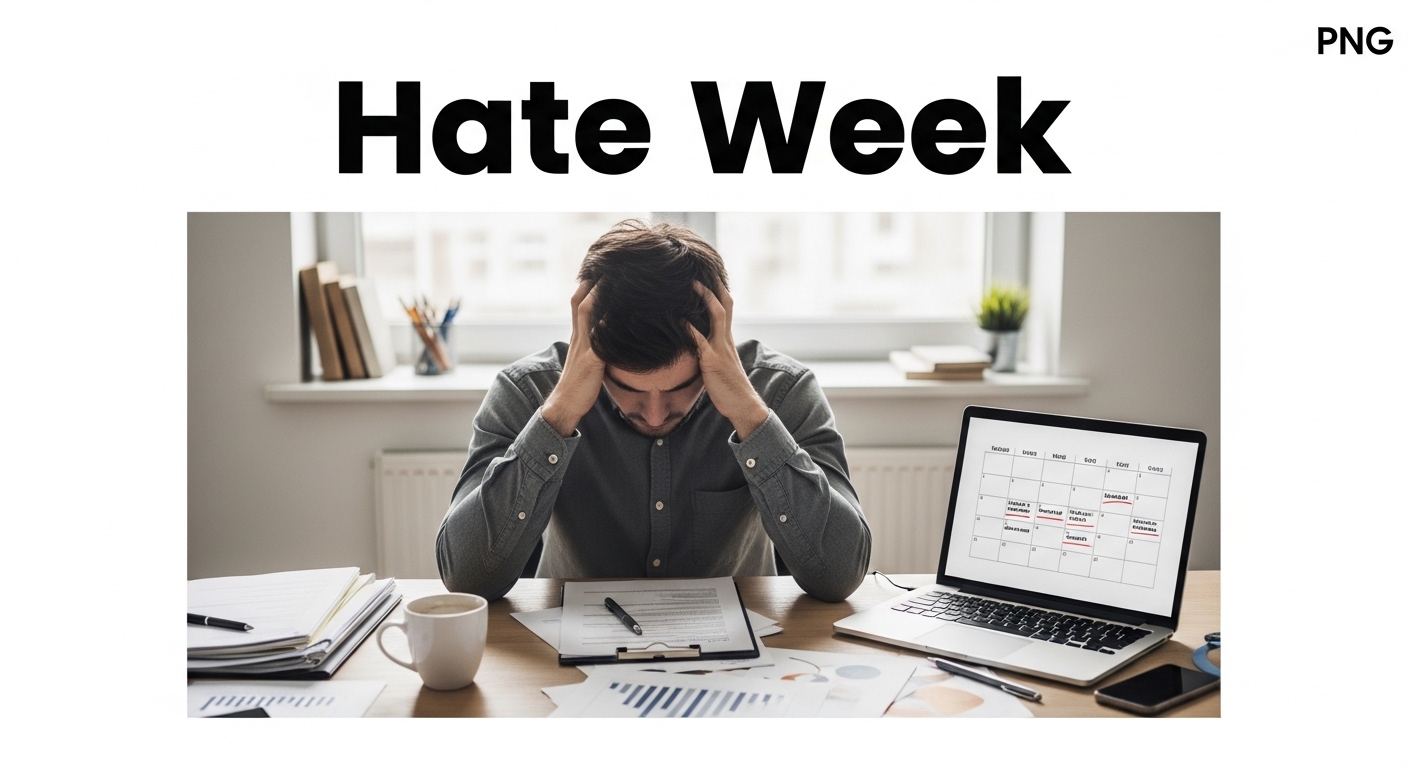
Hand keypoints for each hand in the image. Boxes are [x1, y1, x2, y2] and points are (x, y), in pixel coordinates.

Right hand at [542, 282, 604, 436]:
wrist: (564, 405)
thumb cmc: (579, 384)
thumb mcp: (588, 358)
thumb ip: (597, 344)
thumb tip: (612, 332)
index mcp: (578, 336)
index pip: (578, 302)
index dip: (587, 285)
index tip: (599, 270)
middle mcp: (578, 337)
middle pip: (580, 301)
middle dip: (592, 281)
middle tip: (608, 265)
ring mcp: (583, 348)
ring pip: (586, 313)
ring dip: (597, 295)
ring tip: (612, 279)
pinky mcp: (591, 362)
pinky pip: (598, 339)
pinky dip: (605, 326)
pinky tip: (616, 314)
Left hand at [685, 281, 769, 439]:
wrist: (743, 406)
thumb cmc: (730, 388)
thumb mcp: (721, 364)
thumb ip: (710, 351)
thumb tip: (695, 344)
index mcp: (727, 340)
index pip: (727, 308)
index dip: (718, 291)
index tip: (708, 276)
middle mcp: (726, 340)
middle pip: (724, 306)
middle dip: (712, 288)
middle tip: (698, 271)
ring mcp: (721, 350)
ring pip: (717, 317)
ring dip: (705, 299)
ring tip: (691, 285)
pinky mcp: (713, 362)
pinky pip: (702, 342)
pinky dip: (690, 329)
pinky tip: (680, 321)